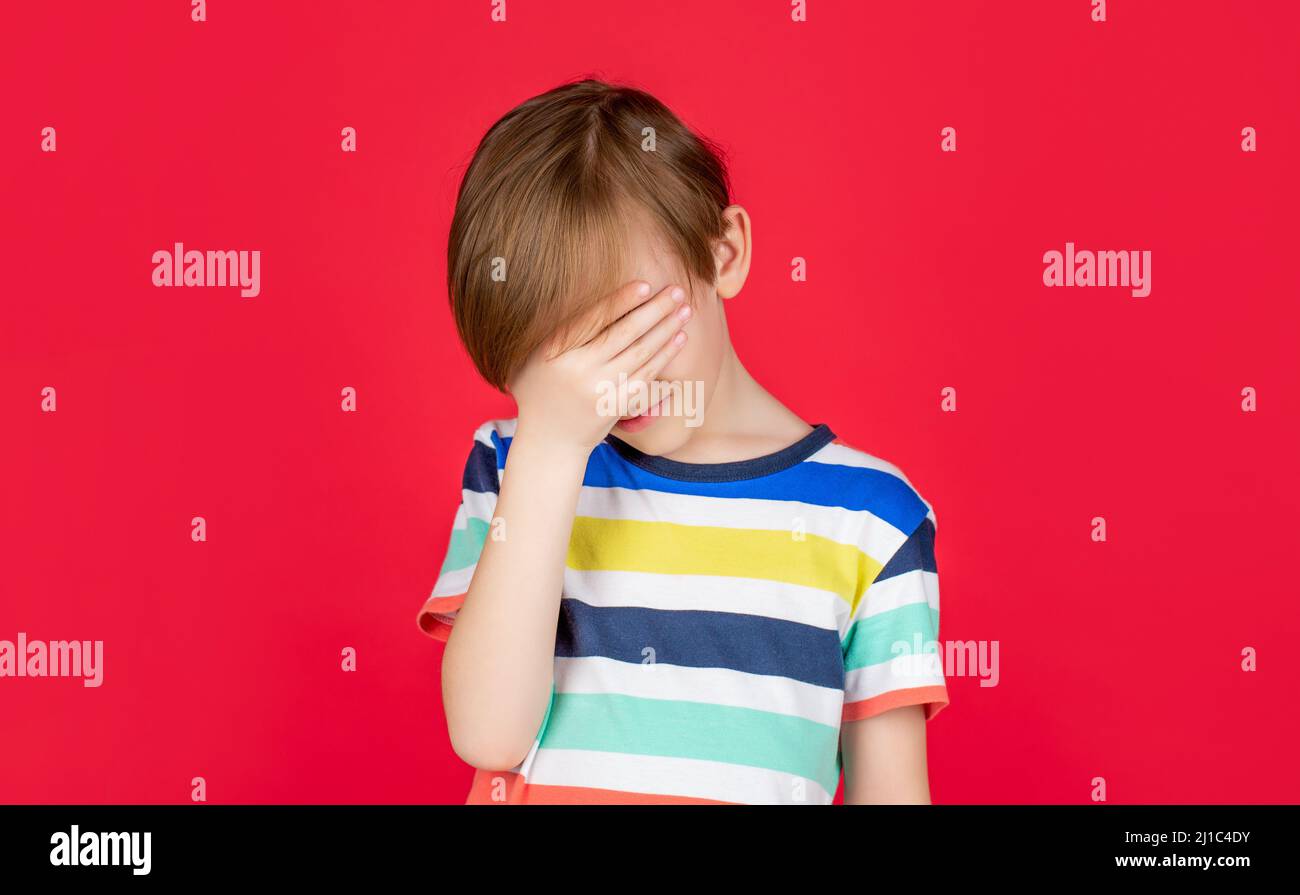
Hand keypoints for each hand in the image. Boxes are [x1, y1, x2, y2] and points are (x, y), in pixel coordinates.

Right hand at [508, 279, 691, 452]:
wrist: (548, 441)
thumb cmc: (538, 390)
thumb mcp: (534, 357)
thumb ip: (560, 331)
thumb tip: (588, 294)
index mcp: (556, 352)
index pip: (594, 319)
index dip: (621, 301)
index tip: (645, 285)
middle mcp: (580, 370)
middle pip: (624, 333)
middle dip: (654, 310)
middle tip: (677, 291)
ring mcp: (600, 390)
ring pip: (640, 353)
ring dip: (666, 330)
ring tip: (685, 310)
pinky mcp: (616, 406)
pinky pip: (646, 377)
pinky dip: (664, 356)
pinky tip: (678, 339)